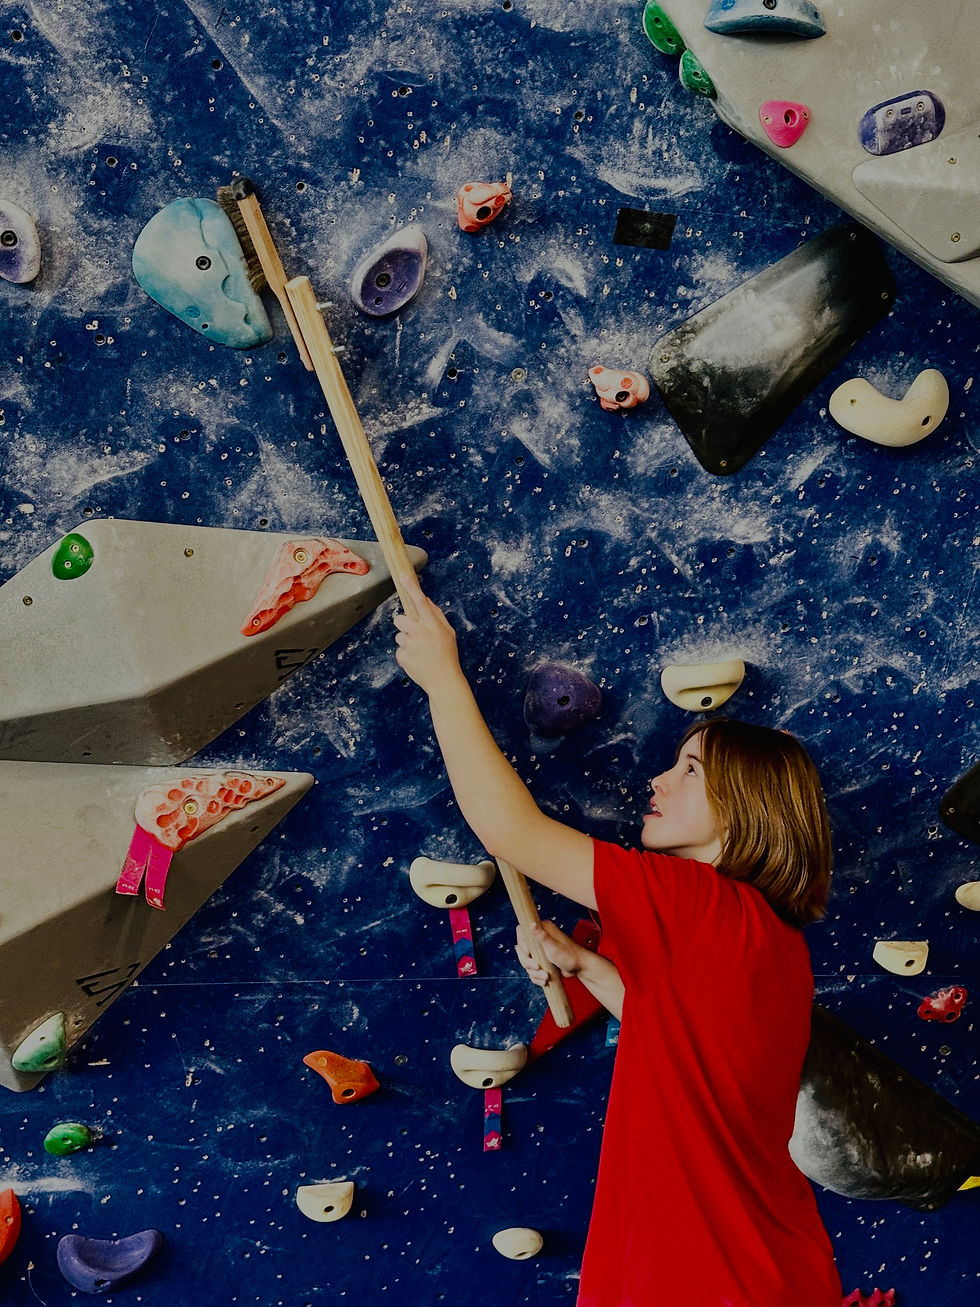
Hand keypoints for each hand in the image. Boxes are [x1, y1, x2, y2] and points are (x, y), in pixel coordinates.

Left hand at [392, 574, 463, 694]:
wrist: (444, 681)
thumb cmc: (448, 656)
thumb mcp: (449, 633)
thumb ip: (437, 616)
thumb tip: (426, 601)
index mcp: (433, 625)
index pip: (421, 602)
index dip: (412, 588)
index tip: (403, 577)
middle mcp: (420, 632)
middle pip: (400, 619)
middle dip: (405, 625)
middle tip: (416, 635)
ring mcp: (410, 645)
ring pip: (399, 636)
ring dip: (406, 642)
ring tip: (420, 652)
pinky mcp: (402, 657)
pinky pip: (399, 650)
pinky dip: (406, 655)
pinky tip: (417, 660)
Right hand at [514, 921, 583, 987]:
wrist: (580, 968)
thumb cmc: (570, 956)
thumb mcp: (554, 946)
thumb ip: (541, 935)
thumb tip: (531, 923)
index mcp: (542, 929)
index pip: (521, 932)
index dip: (522, 944)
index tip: (528, 953)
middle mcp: (540, 938)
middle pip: (521, 950)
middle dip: (528, 963)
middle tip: (538, 968)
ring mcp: (540, 951)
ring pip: (526, 962)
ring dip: (534, 973)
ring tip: (545, 976)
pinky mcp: (541, 961)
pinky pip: (532, 970)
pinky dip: (537, 977)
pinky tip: (545, 979)